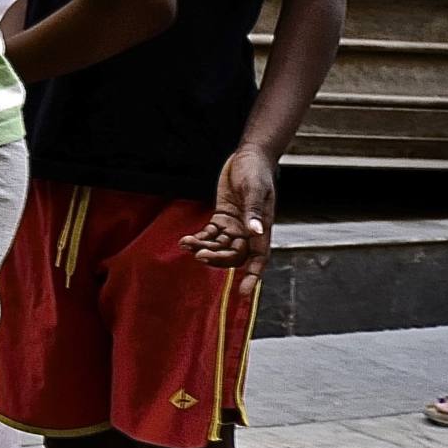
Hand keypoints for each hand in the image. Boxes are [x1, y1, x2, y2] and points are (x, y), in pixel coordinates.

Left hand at [180, 146, 276, 293]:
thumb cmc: (255, 170)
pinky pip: (210, 235)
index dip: (253, 275)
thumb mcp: (254, 188)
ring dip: (204, 248)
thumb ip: (255, 211)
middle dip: (218, 259)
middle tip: (200, 255)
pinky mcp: (223, 219)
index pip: (259, 257)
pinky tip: (185, 239)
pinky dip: (199, 238)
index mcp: (262, 227)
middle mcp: (249, 231)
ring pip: (219, 247)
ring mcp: (235, 226)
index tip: (244, 291)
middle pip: (234, 256)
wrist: (248, 156)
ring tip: (187, 243)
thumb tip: (257, 232)